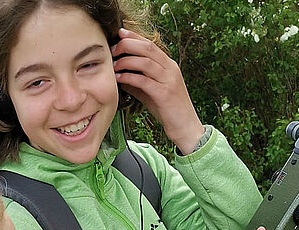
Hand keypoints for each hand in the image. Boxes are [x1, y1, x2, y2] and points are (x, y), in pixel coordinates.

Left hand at [110, 28, 203, 153]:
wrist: (185, 126)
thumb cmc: (168, 110)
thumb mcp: (151, 92)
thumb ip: (137, 81)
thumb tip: (119, 74)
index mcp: (169, 65)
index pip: (150, 44)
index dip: (134, 37)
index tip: (120, 33)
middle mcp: (170, 69)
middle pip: (148, 48)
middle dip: (128, 45)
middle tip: (113, 49)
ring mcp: (169, 80)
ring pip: (146, 62)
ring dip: (126, 61)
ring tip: (113, 65)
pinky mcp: (164, 94)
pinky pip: (144, 80)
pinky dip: (129, 77)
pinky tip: (119, 78)